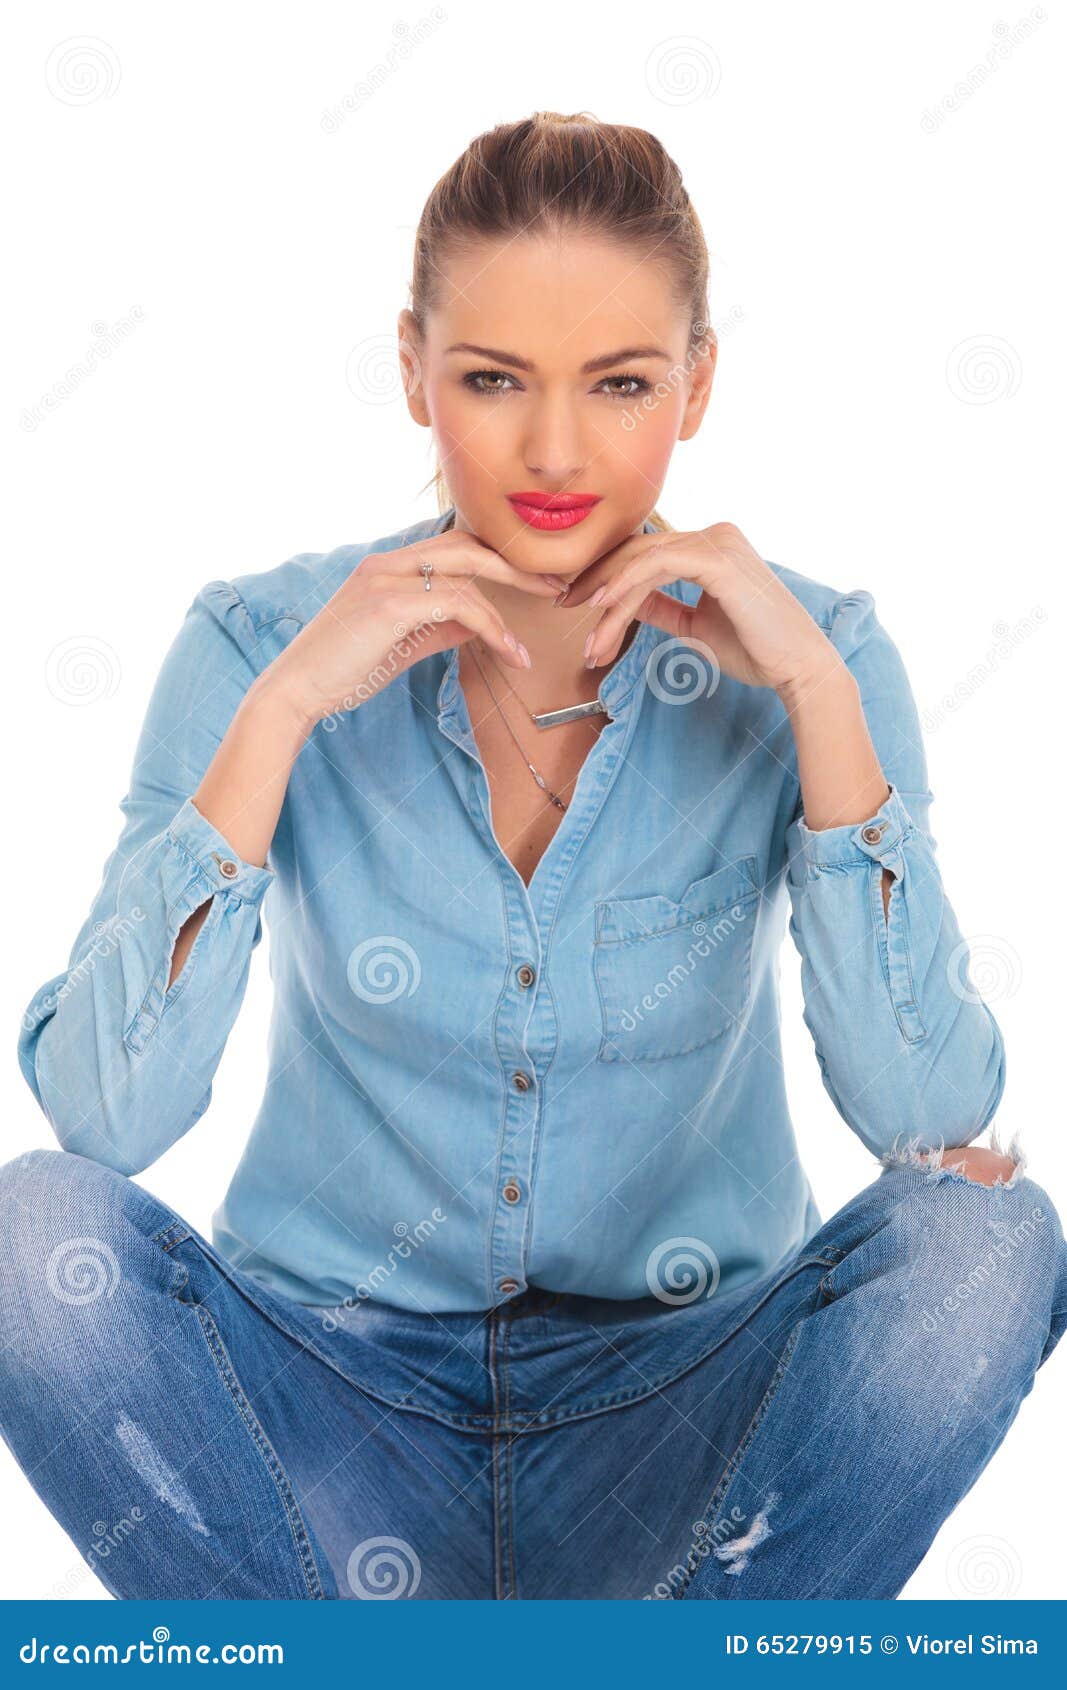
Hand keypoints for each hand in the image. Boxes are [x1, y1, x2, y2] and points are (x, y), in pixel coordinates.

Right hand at [263, 530, 559, 728]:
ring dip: (504, 613)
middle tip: (555, 588)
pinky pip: (457, 604)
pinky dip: (489, 627)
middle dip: (515, 567)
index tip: (533, 581)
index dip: (497, 560)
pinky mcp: (389, 604)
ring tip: (524, 650)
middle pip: (467, 546)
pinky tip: (506, 652)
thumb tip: (479, 623)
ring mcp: (386, 578)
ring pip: (466, 577)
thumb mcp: (402, 643)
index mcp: (387, 565)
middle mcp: (387, 562)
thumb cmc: (344, 669)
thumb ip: (440, 626)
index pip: (454, 546)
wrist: (297, 690)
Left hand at [563, 521, 840, 695]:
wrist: (796, 668)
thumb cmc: (756, 650)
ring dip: (608, 599)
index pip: (645, 552)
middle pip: (637, 550)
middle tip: (563, 607)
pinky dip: (627, 584)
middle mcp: (714, 534)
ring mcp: (718, 541)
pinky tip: (606, 606)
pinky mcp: (717, 558)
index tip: (577, 602)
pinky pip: (657, 565)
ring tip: (590, 635)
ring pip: (641, 561)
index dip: (607, 575)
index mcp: (711, 546)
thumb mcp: (695, 626)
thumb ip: (662, 607)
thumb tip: (625, 600)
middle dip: (596, 581)